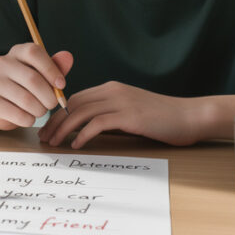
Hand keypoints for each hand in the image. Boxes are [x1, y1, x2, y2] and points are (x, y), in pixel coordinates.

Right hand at [0, 43, 72, 129]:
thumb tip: (68, 57)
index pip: (34, 52)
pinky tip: (30, 118)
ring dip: (40, 110)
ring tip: (41, 111)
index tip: (61, 85)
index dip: (51, 69)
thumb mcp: (42, 73)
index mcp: (17, 52)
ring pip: (26, 100)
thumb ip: (56, 66)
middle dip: (49, 96)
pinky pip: (18, 115)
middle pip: (32, 79)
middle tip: (53, 104)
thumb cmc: (26, 86)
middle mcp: (2, 63)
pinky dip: (29, 119)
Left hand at [38, 82, 201, 147]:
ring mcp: (121, 102)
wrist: (190, 117)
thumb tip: (86, 131)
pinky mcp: (129, 115)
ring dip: (63, 129)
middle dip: (55, 121)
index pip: (76, 98)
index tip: (48, 128)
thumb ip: (110, 117)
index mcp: (112, 89)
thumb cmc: (162, 119)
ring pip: (81, 112)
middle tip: (44, 138)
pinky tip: (77, 145)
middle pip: (73, 104)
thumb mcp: (131, 113)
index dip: (59, 113)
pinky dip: (83, 134)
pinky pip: (98, 123)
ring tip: (54, 143)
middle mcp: (113, 91)